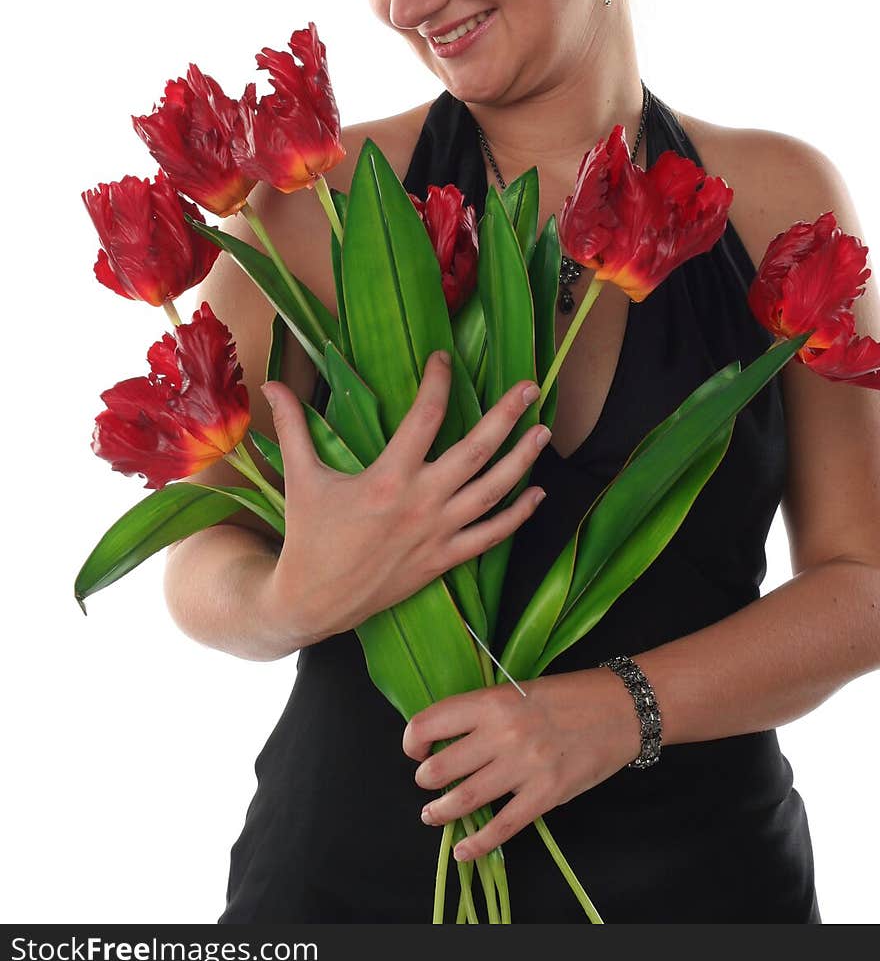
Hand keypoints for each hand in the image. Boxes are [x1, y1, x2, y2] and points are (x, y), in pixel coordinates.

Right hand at [259, 349, 548, 644]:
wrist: (314, 601)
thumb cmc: (308, 535)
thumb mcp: (301, 477)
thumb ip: (292, 427)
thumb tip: (271, 386)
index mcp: (387, 478)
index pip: (425, 417)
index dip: (438, 383)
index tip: (444, 358)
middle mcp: (421, 503)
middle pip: (476, 451)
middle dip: (506, 416)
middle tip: (530, 386)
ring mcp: (438, 534)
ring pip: (493, 492)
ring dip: (522, 460)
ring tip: (543, 431)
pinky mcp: (444, 560)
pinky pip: (491, 536)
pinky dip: (518, 516)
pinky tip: (537, 496)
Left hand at [402, 668, 641, 862]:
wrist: (623, 708)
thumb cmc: (570, 696)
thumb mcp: (520, 690)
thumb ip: (486, 713)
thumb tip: (450, 739)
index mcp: (493, 701)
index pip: (431, 722)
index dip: (413, 741)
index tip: (416, 751)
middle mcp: (503, 733)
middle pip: (441, 767)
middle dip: (425, 782)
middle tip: (427, 785)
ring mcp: (525, 766)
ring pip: (464, 799)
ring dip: (441, 812)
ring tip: (433, 815)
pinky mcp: (547, 794)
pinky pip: (503, 826)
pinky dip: (477, 843)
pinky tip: (464, 850)